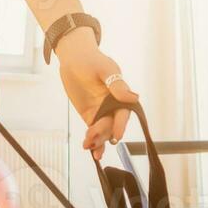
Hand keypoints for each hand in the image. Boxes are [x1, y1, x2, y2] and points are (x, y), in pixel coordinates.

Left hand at [55, 30, 139, 159]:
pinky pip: (93, 130)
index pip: (123, 112)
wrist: (74, 58)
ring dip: (98, 140)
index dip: (120, 125)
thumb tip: (133, 98)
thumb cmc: (91, 60)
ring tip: (89, 148)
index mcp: (120, 94)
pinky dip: (92, 141)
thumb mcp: (104, 69)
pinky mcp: (90, 115)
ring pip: (103, 130)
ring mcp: (101, 112)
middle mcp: (113, 105)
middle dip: (105, 134)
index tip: (117, 135)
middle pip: (112, 124)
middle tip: (93, 138)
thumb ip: (116, 84)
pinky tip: (89, 149)